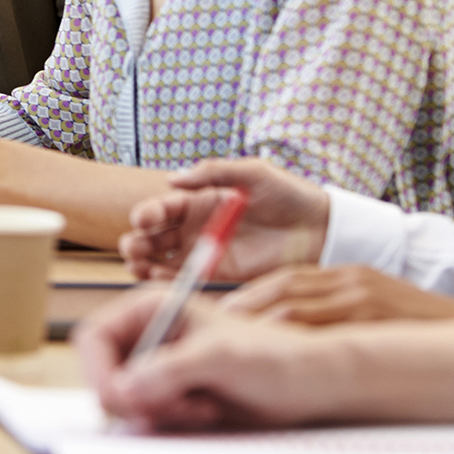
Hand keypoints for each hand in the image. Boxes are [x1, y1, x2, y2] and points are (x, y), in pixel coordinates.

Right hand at [74, 287, 338, 430]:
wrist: (306, 383)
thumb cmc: (273, 356)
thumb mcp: (221, 357)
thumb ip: (170, 369)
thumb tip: (125, 388)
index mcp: (151, 306)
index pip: (94, 337)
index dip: (99, 371)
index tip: (121, 399)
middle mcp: (149, 331)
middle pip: (104, 372)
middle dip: (134, 396)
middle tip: (173, 405)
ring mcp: (158, 363)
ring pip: (123, 399)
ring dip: (156, 411)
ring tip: (199, 404)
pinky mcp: (170, 392)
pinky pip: (145, 414)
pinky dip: (168, 420)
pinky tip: (203, 411)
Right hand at [122, 158, 329, 282]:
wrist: (321, 229)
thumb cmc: (288, 194)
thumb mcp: (252, 173)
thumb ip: (213, 173)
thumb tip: (172, 178)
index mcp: (199, 199)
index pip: (163, 207)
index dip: (148, 213)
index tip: (141, 219)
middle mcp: (196, 226)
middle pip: (154, 236)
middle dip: (138, 241)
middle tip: (132, 248)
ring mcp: (206, 252)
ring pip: (162, 259)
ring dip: (145, 263)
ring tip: (138, 267)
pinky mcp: (221, 274)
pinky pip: (187, 279)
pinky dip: (169, 280)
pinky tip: (159, 279)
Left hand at [222, 265, 453, 324]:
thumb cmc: (413, 326)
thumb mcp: (370, 305)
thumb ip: (332, 310)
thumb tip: (284, 332)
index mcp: (344, 274)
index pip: (285, 279)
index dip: (250, 295)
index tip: (221, 314)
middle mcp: (348, 278)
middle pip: (283, 288)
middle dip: (246, 307)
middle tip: (216, 328)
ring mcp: (360, 294)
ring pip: (297, 305)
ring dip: (261, 323)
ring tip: (234, 341)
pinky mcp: (372, 312)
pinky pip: (323, 324)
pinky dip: (294, 335)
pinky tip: (274, 350)